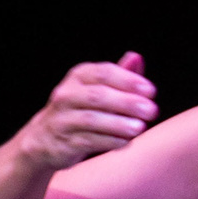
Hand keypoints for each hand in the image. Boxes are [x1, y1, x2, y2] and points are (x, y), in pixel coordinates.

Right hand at [22, 49, 156, 168]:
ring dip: (118, 123)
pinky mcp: (64, 141)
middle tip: (151, 110)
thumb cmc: (81, 109)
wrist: (46, 138)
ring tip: (140, 127)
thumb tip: (136, 57)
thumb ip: (119, 75)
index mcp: (79, 77)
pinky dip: (108, 141)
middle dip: (127, 102)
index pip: (104, 73)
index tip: (151, 91)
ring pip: (91, 119)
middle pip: (98, 96)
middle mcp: (67, 94)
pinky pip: (88, 140)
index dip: (128, 80)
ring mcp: (63, 118)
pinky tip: (126, 142)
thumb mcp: (97, 88)